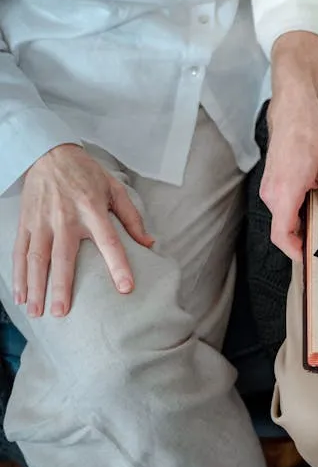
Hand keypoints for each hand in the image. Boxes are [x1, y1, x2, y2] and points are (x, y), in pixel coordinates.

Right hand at [14, 144, 153, 316]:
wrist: (49, 154)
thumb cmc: (87, 174)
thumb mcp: (115, 189)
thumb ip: (132, 218)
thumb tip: (150, 244)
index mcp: (92, 210)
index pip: (109, 242)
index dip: (118, 265)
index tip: (126, 287)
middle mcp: (65, 218)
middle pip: (63, 257)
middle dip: (61, 286)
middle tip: (63, 312)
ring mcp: (42, 222)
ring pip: (36, 259)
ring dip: (35, 287)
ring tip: (36, 312)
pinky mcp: (26, 223)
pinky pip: (20, 252)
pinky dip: (18, 275)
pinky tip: (20, 295)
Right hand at [261, 95, 317, 261]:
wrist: (293, 109)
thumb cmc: (312, 132)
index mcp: (285, 192)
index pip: (282, 234)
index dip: (295, 252)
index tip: (310, 260)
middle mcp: (271, 193)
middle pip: (284, 229)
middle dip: (304, 239)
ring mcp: (268, 188)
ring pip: (283, 218)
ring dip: (302, 223)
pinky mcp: (271, 183)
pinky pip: (283, 207)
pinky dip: (298, 211)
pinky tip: (317, 203)